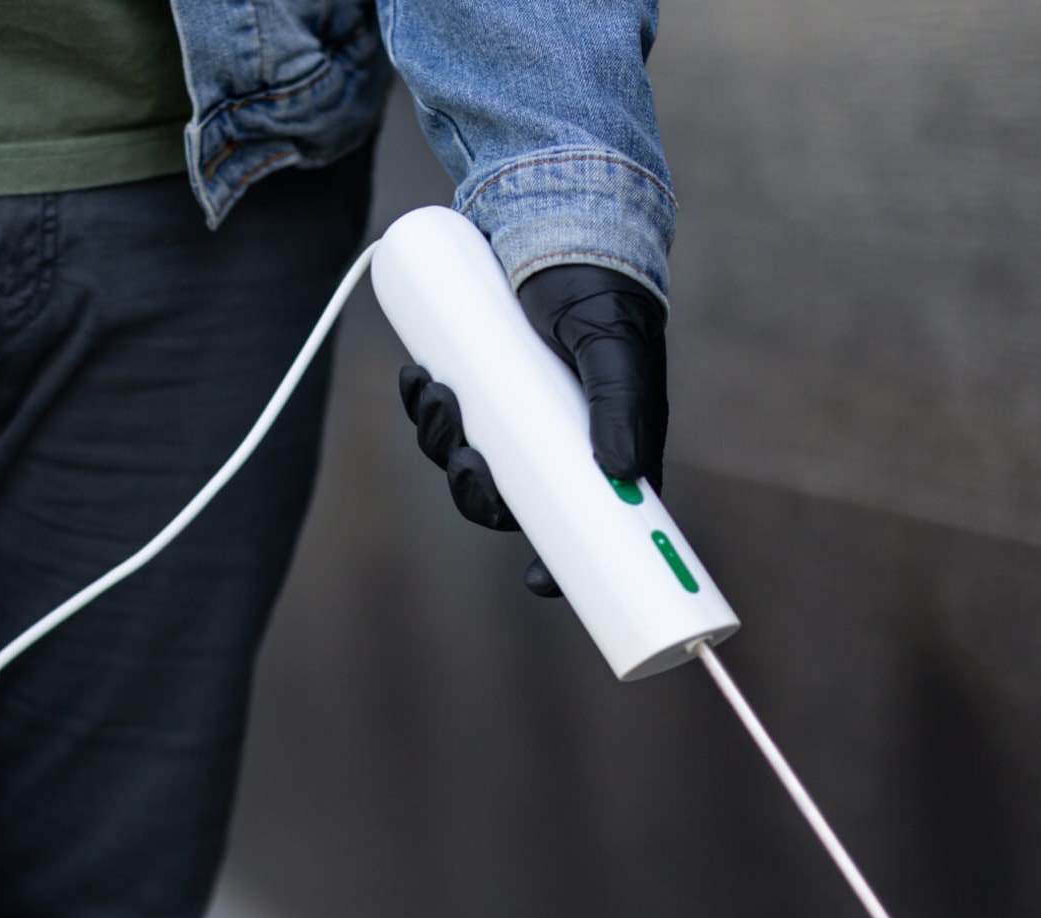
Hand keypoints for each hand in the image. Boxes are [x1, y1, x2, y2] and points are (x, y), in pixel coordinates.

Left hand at [395, 262, 666, 599]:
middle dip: (477, 489)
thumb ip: (622, 401)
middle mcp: (560, 432)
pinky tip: (417, 379)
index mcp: (608, 440)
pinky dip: (426, 402)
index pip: (588, 521)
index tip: (535, 582)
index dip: (561, 560)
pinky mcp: (479, 372)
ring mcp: (515, 404)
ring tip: (435, 395)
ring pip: (471, 452)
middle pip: (511, 494)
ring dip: (443, 439)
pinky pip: (446, 408)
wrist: (560, 213)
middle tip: (466, 461)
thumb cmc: (601, 285)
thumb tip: (623, 474)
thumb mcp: (613, 345)